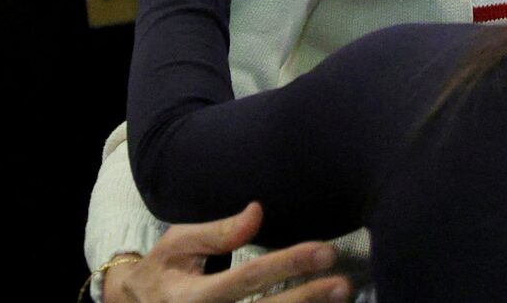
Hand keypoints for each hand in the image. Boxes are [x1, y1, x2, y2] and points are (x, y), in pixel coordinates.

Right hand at [100, 203, 348, 302]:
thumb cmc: (162, 270)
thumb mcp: (177, 245)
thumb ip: (216, 233)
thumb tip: (257, 212)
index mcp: (190, 297)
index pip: (245, 279)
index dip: (286, 265)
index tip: (324, 252)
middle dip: (305, 299)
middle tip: (343, 283)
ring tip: (341, 297)